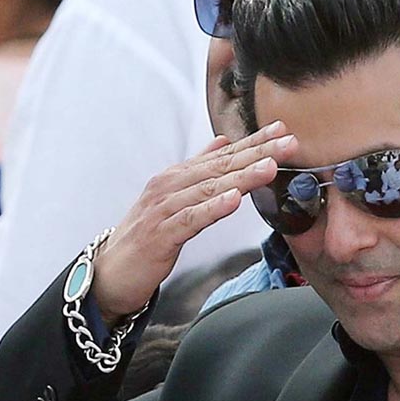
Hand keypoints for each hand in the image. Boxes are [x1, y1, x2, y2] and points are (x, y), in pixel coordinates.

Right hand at [91, 121, 296, 325]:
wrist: (111, 272)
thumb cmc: (147, 234)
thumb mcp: (174, 197)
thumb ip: (198, 170)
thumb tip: (221, 143)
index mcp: (177, 176)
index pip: (222, 155)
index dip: (253, 142)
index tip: (281, 129)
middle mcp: (170, 186)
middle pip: (220, 167)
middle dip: (257, 153)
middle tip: (288, 142)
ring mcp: (164, 208)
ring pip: (209, 189)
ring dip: (241, 176)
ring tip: (270, 166)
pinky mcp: (161, 234)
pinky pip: (191, 219)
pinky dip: (212, 208)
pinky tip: (233, 200)